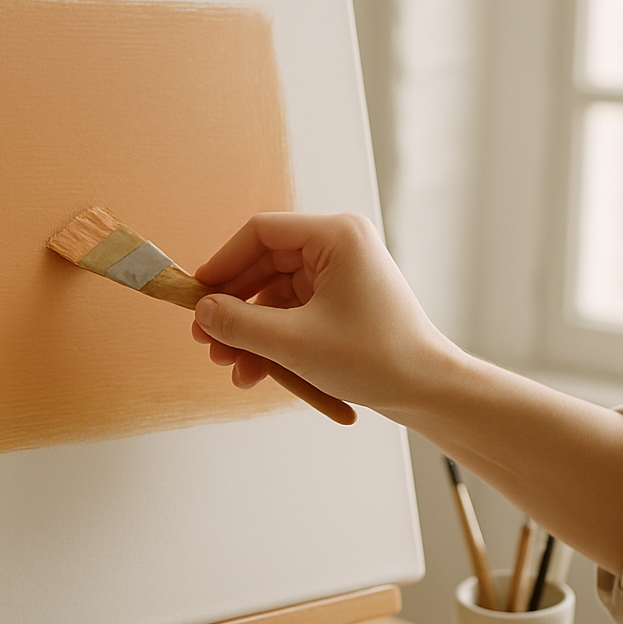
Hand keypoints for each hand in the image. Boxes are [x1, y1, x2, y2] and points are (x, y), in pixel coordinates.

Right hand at [191, 212, 459, 416]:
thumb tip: (201, 312)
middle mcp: (338, 248)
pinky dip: (272, 341)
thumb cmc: (374, 358)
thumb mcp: (294, 342)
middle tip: (207, 342)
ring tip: (230, 367)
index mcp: (336, 236)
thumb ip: (240, 323)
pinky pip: (292, 315)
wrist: (426, 390)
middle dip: (234, 309)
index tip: (196, 296)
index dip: (222, 264)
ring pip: (275, 296)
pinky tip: (254, 373)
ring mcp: (339, 276)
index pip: (261, 233)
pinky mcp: (340, 304)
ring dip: (250, 332)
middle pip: (264, 267)